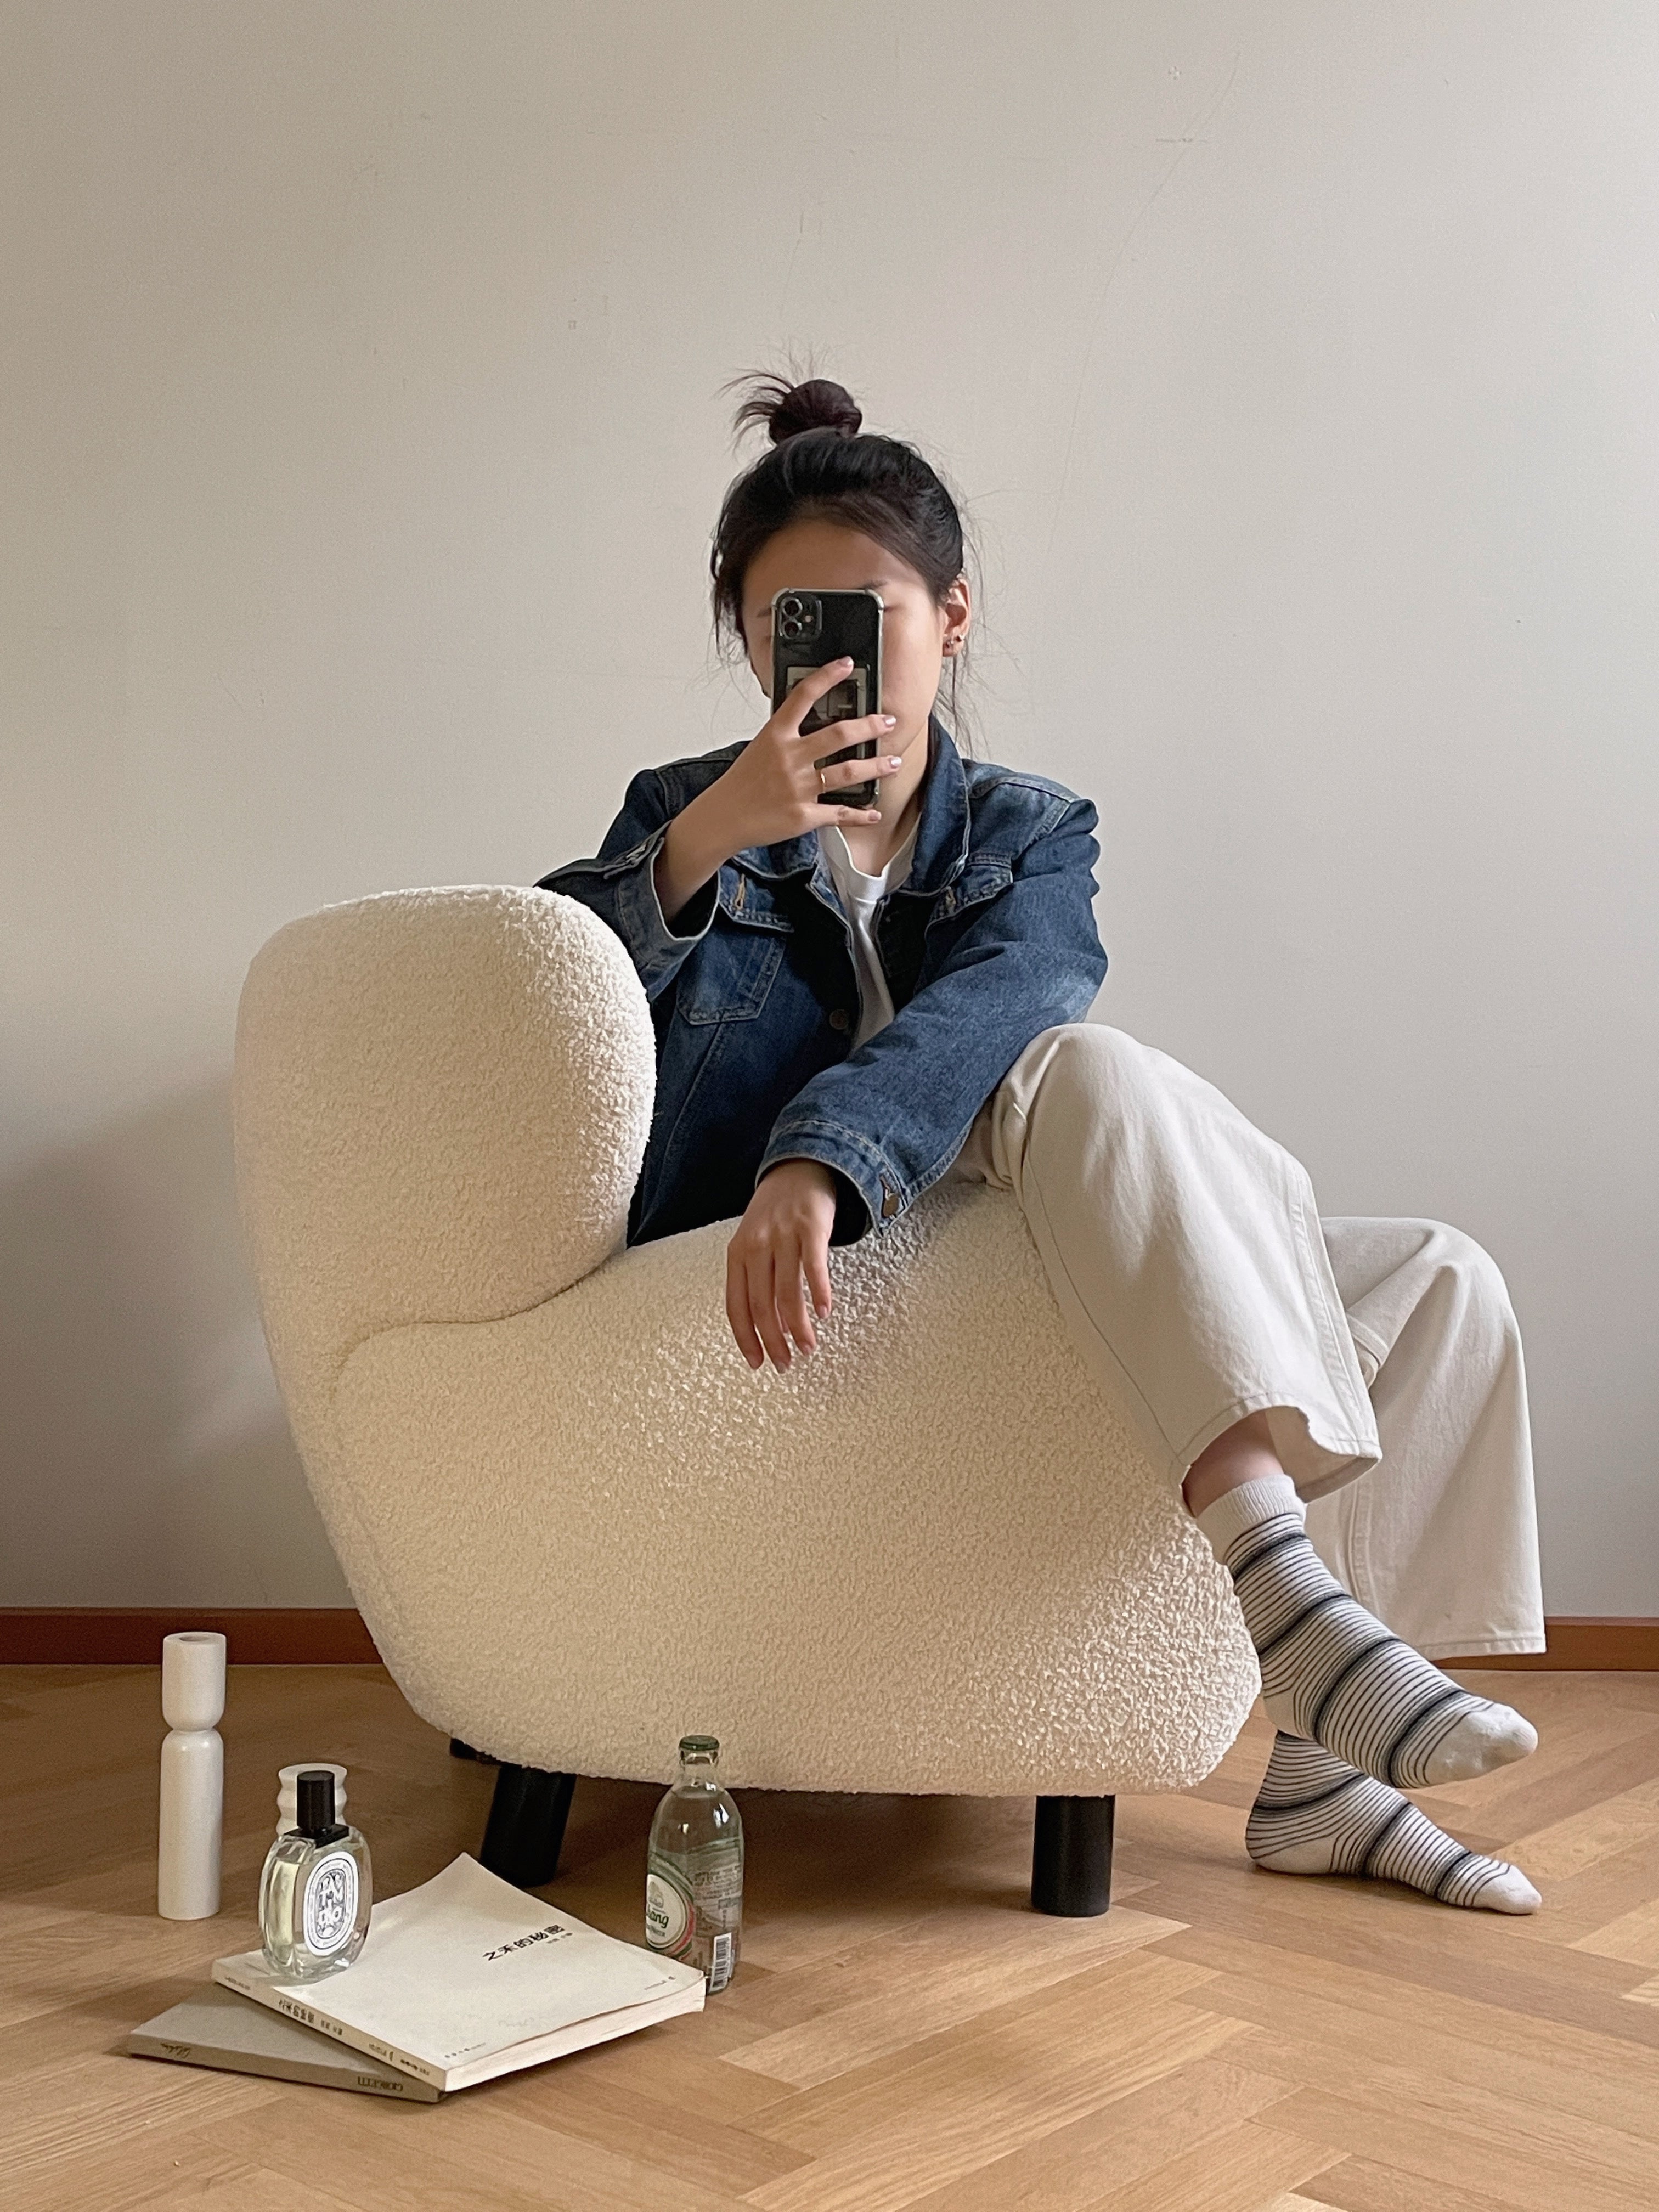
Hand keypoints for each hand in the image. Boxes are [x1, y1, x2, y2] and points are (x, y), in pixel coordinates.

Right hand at [708, 657, 902, 849]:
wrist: (723, 817)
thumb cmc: (741, 783)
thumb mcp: (759, 747)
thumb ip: (786, 735)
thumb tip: (813, 721)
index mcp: (775, 736)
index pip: (803, 696)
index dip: (827, 676)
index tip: (846, 663)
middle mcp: (789, 758)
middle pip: (839, 735)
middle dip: (870, 727)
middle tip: (888, 722)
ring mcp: (798, 788)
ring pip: (848, 772)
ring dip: (876, 767)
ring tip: (893, 762)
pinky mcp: (803, 815)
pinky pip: (839, 813)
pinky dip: (861, 814)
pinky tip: (874, 811)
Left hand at [725, 1159, 838, 1370]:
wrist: (799, 1167)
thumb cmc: (776, 1214)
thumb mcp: (754, 1243)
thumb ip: (758, 1281)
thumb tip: (774, 1328)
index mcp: (737, 1254)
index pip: (736, 1306)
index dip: (746, 1338)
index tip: (757, 1363)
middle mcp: (756, 1245)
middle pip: (760, 1304)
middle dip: (773, 1340)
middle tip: (786, 1363)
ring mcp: (783, 1235)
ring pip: (787, 1292)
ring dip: (798, 1326)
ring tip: (808, 1347)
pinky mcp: (810, 1227)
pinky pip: (814, 1266)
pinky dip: (819, 1293)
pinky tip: (825, 1313)